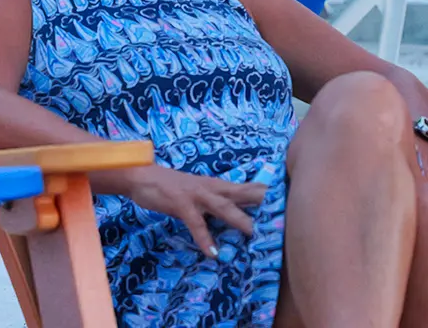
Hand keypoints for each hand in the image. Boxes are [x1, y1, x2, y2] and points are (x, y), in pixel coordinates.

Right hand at [126, 165, 267, 256]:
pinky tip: (212, 252)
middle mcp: (211, 188)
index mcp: (216, 184)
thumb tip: (233, 212)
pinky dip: (204, 238)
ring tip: (253, 233)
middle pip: (241, 192)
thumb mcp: (198, 191)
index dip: (264, 193)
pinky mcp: (181, 204)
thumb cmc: (171, 185)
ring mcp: (197, 195)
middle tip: (281, 211)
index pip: (245, 187)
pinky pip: (195, 224)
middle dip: (261, 201)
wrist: (142, 175)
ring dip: (238, 219)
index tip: (285, 197)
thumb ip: (215, 199)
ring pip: (223, 207)